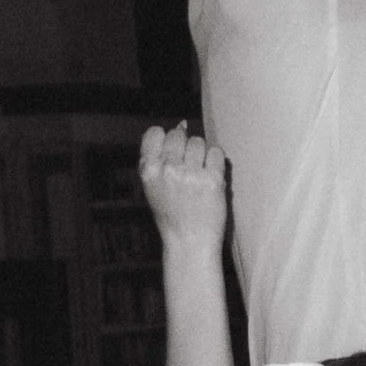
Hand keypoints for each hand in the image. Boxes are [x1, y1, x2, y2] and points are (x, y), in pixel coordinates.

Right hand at [138, 123, 227, 251]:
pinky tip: (212, 174)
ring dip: (202, 153)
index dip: (166, 138)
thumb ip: (159, 158)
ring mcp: (190, 173)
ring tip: (200, 172)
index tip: (173, 152)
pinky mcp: (212, 180)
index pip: (155, 133)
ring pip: (199, 142)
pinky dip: (216, 160)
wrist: (189, 241)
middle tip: (190, 166)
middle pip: (179, 135)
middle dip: (186, 146)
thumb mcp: (152, 185)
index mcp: (148, 169)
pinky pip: (217, 152)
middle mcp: (167, 168)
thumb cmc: (173, 213)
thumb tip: (180, 125)